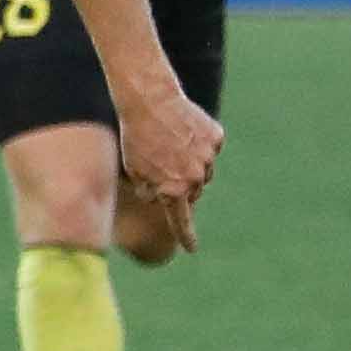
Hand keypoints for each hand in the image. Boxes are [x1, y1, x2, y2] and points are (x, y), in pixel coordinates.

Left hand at [114, 84, 222, 244]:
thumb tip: (160, 199)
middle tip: (162, 162)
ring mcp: (208, 158)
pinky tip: (182, 129)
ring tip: (169, 142)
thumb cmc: (136, 137)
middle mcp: (194, 178)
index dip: (186, 235)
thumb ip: (149, 191)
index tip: (191, 248)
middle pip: (192, 191)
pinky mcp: (216, 138)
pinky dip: (198, 142)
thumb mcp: (134, 170)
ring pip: (203, 169)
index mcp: (172, 190)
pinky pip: (210, 148)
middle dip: (180, 184)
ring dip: (190, 162)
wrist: (150, 101)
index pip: (180, 220)